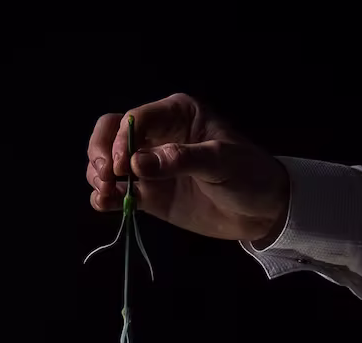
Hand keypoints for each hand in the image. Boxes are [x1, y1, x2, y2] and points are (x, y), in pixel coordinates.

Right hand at [86, 92, 289, 246]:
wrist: (262, 210)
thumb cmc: (249, 175)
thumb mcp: (220, 161)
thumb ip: (180, 160)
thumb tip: (137, 165)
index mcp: (176, 114)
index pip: (134, 119)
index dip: (120, 139)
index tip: (120, 164)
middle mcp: (158, 136)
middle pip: (111, 135)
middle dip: (100, 153)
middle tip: (104, 176)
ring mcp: (151, 167)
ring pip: (109, 164)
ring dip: (99, 177)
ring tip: (105, 194)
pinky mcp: (151, 196)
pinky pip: (120, 193)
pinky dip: (106, 198)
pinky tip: (104, 204)